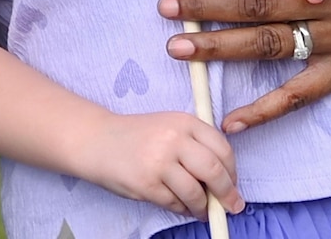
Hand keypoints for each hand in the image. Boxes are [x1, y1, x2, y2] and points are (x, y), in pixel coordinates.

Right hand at [78, 111, 243, 219]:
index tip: (233, 183)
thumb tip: (224, 180)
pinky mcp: (147, 184)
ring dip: (203, 207)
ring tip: (201, 210)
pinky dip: (182, 209)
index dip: (232, 172)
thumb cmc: (137, 136)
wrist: (97, 140)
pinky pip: (175, 204)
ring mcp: (159, 162)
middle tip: (231, 205)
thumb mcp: (169, 127)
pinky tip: (180, 205)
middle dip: (227, 194)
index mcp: (184, 121)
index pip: (222, 149)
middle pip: (214, 171)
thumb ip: (196, 145)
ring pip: (196, 194)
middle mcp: (173, 139)